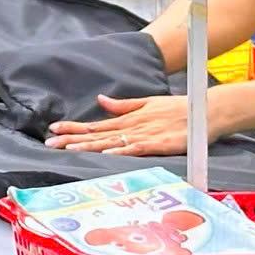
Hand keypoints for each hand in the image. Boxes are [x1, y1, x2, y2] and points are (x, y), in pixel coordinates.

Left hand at [47, 93, 200, 154]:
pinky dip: (121, 151)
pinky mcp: (159, 143)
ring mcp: (144, 135)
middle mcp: (131, 127)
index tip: (53, 130)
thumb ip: (122, 105)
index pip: (94, 126)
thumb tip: (100, 100)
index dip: (73, 128)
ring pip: (111, 142)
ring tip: (69, 149)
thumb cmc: (178, 108)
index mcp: (127, 120)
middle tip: (49, 144)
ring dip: (90, 146)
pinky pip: (137, 148)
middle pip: (97, 135)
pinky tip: (106, 153)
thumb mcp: (147, 103)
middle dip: (72, 140)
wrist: (205, 110)